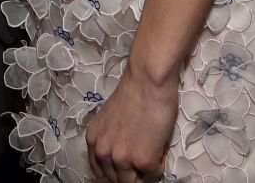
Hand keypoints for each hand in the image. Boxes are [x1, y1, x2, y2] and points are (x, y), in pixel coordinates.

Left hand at [86, 67, 177, 182]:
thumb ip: (110, 140)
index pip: (101, 172)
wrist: (148, 81)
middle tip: (143, 158)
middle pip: (117, 180)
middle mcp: (103, 152)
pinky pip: (154, 174)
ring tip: (152, 151)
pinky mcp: (142, 160)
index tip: (127, 167)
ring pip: (133, 182)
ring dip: (145, 171)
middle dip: (131, 172)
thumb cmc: (133, 94)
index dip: (116, 171)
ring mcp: (122, 158)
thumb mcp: (110, 121)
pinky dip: (159, 165)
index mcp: (93, 141)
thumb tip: (120, 158)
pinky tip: (160, 147)